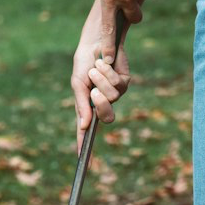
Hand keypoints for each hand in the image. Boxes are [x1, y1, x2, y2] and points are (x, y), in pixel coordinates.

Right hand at [71, 14, 129, 152]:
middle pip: (107, 117)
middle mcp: (102, 103)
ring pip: (114, 97)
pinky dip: (110, 73)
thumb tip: (86, 126)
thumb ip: (81, 105)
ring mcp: (116, 94)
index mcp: (87, 107)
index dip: (85, 147)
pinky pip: (120, 84)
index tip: (84, 164)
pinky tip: (105, 62)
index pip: (85, 131)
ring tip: (96, 68)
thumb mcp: (78, 84)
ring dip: (102, 80)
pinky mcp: (126, 82)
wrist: (96, 40)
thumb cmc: (83, 63)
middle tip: (93, 92)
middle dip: (101, 105)